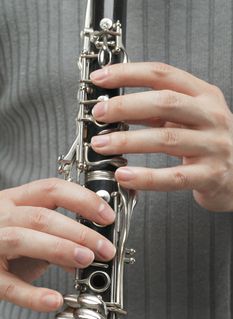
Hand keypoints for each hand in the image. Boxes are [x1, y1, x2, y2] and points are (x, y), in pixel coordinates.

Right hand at [0, 178, 114, 311]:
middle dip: (78, 232)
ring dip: (59, 249)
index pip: (52, 189)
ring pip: (23, 239)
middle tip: (104, 248)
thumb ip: (59, 238)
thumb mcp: (32, 232)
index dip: (83, 200)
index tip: (107, 216)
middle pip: (41, 216)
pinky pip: (7, 285)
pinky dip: (32, 294)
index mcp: (16, 200)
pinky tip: (54, 300)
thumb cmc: (6, 242)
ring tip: (86, 260)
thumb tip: (93, 250)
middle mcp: (1, 216)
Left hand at [90, 62, 232, 211]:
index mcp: (203, 95)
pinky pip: (174, 177)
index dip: (129, 73)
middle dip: (126, 106)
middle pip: (165, 103)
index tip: (101, 78)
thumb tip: (115, 107)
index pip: (163, 74)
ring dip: (129, 141)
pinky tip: (124, 175)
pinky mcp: (211, 175)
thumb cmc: (206, 142)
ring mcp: (213, 146)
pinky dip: (146, 177)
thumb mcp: (187, 118)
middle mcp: (211, 116)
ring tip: (102, 145)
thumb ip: (157, 111)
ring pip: (167, 139)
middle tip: (99, 113)